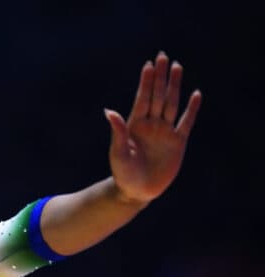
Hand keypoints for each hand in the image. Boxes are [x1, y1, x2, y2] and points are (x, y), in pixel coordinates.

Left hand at [104, 51, 201, 204]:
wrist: (136, 192)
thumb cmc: (123, 173)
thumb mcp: (118, 152)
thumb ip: (117, 131)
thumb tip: (109, 111)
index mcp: (134, 124)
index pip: (142, 98)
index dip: (146, 82)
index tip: (149, 64)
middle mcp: (151, 124)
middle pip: (157, 96)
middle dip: (160, 76)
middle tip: (163, 56)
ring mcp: (165, 132)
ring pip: (171, 103)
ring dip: (174, 86)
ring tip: (177, 66)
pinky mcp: (177, 142)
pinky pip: (186, 122)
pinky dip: (192, 108)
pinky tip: (195, 94)